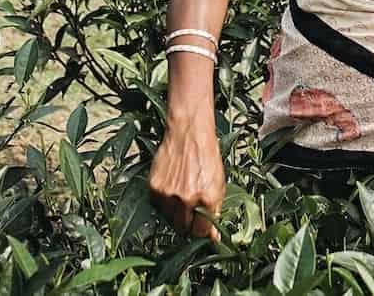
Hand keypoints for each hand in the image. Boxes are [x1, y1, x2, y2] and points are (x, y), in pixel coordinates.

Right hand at [147, 118, 224, 240]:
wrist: (189, 133)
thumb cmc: (207, 157)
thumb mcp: (219, 184)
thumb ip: (215, 212)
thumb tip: (212, 239)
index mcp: (207, 198)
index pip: (200, 233)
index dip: (200, 232)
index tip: (199, 229)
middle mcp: (187, 198)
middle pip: (182, 230)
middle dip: (187, 224)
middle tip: (189, 211)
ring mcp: (169, 193)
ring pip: (168, 219)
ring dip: (174, 213)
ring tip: (180, 194)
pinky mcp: (154, 187)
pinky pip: (157, 206)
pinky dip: (163, 202)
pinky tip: (171, 187)